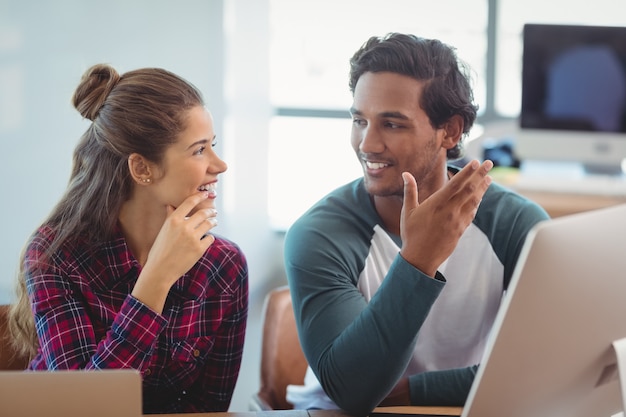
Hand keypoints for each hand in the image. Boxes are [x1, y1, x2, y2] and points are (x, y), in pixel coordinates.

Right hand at [132, 191, 217, 311]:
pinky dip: (210, 237)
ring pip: (209, 224)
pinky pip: (210, 238)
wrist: (160, 270)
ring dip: (213, 222)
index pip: (189, 202)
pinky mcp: (200, 249)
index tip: (206, 194)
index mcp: (173, 220)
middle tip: (214, 212)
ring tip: (214, 222)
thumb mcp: (163, 231)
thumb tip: (171, 206)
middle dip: (211, 211)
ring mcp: (193, 238)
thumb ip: (169, 217)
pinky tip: (208, 238)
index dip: (200, 196)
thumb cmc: (159, 250)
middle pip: (203, 213)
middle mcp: (184, 227)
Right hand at [399, 160, 492, 276]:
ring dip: (482, 188)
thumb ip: (410, 191)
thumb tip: (406, 174)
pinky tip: (480, 196)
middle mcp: (450, 211)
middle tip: (489, 163)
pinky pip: (472, 213)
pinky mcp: (461, 230)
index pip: (455, 184)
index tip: (475, 162)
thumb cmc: (411, 235)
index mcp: (436, 204)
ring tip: (489, 177)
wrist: (420, 258)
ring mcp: (457, 221)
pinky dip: (477, 202)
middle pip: (469, 189)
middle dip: (480, 175)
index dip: (466, 172)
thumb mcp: (408, 212)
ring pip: (474, 201)